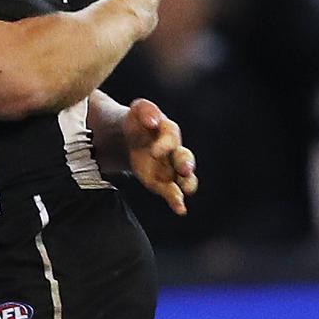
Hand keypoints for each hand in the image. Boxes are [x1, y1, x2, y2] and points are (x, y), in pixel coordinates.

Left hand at [123, 98, 197, 215]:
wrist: (131, 138)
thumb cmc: (138, 121)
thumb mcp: (138, 109)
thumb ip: (146, 110)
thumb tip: (152, 121)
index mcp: (168, 130)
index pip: (170, 135)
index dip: (165, 143)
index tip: (155, 151)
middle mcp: (174, 150)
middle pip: (185, 157)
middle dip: (186, 163)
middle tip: (184, 169)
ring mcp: (171, 168)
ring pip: (185, 178)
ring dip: (186, 184)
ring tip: (184, 191)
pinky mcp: (163, 182)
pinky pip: (173, 192)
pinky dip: (177, 200)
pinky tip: (180, 209)